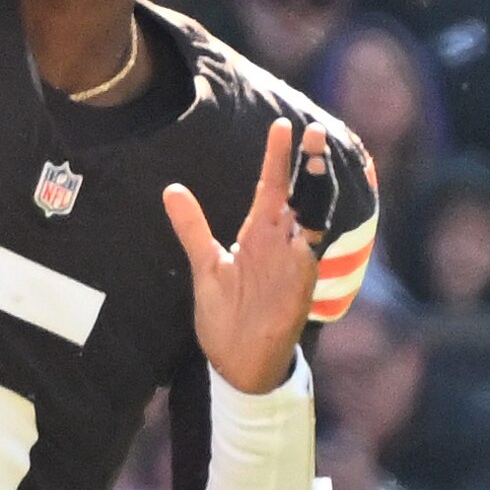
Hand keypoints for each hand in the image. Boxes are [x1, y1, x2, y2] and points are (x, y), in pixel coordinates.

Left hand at [162, 118, 317, 396]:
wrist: (237, 363)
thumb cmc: (225, 317)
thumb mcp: (204, 266)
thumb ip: (192, 228)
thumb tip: (172, 189)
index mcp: (258, 236)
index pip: (272, 188)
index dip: (277, 159)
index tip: (282, 127)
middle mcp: (280, 245)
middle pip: (299, 196)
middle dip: (308, 165)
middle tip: (314, 130)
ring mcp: (292, 265)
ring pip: (310, 220)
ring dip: (315, 192)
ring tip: (317, 161)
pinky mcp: (297, 288)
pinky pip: (308, 259)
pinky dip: (310, 239)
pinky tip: (310, 218)